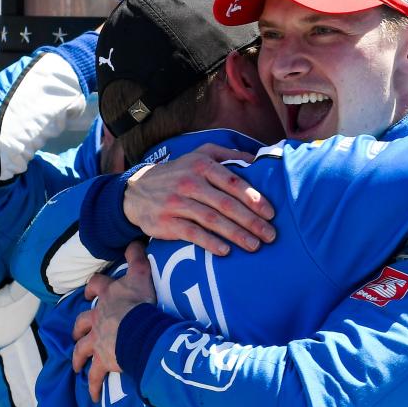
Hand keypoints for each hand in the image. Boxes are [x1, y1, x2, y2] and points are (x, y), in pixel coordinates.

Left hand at [72, 242, 156, 401]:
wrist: (139, 329)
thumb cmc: (142, 302)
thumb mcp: (142, 275)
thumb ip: (138, 257)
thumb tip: (133, 238)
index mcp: (109, 298)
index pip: (96, 288)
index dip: (92, 289)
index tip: (90, 293)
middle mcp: (98, 319)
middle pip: (81, 323)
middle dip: (79, 329)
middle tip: (79, 334)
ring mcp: (98, 341)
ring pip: (82, 350)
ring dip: (79, 358)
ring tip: (78, 366)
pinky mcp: (103, 361)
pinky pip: (96, 376)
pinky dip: (94, 386)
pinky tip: (93, 396)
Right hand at [124, 144, 275, 255]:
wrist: (135, 192)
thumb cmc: (178, 173)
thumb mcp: (199, 155)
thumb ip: (229, 155)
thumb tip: (259, 159)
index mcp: (202, 165)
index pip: (234, 183)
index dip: (254, 198)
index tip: (271, 213)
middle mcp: (190, 182)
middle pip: (226, 204)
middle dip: (251, 221)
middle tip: (270, 235)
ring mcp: (177, 202)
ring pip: (212, 220)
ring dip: (236, 234)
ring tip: (255, 245)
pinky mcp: (166, 221)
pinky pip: (192, 233)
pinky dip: (210, 243)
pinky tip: (226, 251)